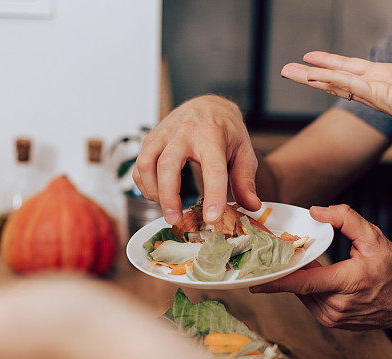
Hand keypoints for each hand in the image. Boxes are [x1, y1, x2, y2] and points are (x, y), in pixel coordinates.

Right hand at [133, 95, 260, 223]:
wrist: (209, 105)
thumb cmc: (227, 131)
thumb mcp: (244, 152)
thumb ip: (245, 180)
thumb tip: (251, 206)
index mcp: (212, 135)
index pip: (213, 168)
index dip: (213, 195)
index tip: (212, 218)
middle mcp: (184, 132)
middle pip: (168, 165)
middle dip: (169, 196)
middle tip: (175, 220)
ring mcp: (164, 134)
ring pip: (147, 164)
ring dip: (153, 191)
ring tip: (168, 208)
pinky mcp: (152, 138)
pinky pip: (140, 165)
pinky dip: (144, 185)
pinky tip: (158, 195)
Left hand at [251, 205, 391, 331]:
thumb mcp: (375, 238)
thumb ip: (346, 219)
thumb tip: (315, 211)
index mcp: (348, 283)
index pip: (304, 283)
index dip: (277, 281)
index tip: (254, 281)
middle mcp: (337, 305)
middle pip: (299, 286)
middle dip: (285, 270)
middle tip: (271, 254)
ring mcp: (333, 318)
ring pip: (302, 294)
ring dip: (296, 279)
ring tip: (291, 261)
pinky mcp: (331, 322)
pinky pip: (309, 301)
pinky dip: (306, 288)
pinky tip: (308, 274)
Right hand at [281, 38, 391, 141]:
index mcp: (383, 78)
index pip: (350, 69)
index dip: (330, 62)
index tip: (310, 58)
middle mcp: (373, 87)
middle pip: (334, 78)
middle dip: (310, 73)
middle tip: (285, 69)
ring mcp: (373, 93)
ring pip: (335, 82)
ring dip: (311, 77)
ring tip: (288, 71)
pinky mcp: (377, 96)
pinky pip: (350, 85)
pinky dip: (331, 79)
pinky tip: (314, 75)